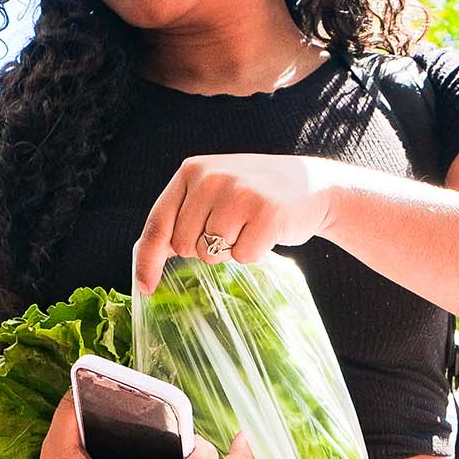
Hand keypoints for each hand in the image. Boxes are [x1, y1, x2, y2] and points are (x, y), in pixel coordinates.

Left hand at [133, 154, 351, 293]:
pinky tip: (266, 230)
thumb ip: (181, 216)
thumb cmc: (253, 195)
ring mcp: (239, 193)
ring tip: (248, 226)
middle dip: (203, 248)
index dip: (148, 260)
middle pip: (184, 245)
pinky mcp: (266, 212)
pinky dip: (254, 253)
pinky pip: (242, 257)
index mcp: (191, 171)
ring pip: (210, 253)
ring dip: (229, 251)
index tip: (144, 287)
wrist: (314, 184)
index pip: (158, 224)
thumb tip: (144, 256)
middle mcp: (211, 177)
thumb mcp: (212, 192)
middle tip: (230, 228)